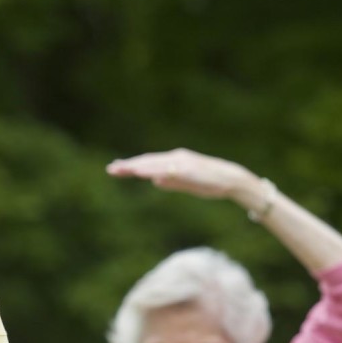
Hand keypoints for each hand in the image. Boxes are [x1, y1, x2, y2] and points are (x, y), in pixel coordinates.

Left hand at [107, 148, 262, 207]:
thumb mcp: (186, 184)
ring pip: (155, 164)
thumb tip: (155, 181)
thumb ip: (171, 182)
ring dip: (138, 166)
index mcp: (173, 162)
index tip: (116, 169)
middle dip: (128, 165)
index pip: (148, 163)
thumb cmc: (209, 183)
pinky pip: (168, 169)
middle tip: (110, 169)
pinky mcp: (188, 169)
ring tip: (123, 169)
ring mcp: (181, 162)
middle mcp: (175, 158)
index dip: (131, 166)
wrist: (231, 180)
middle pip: (147, 161)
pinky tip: (144, 173)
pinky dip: (155, 170)